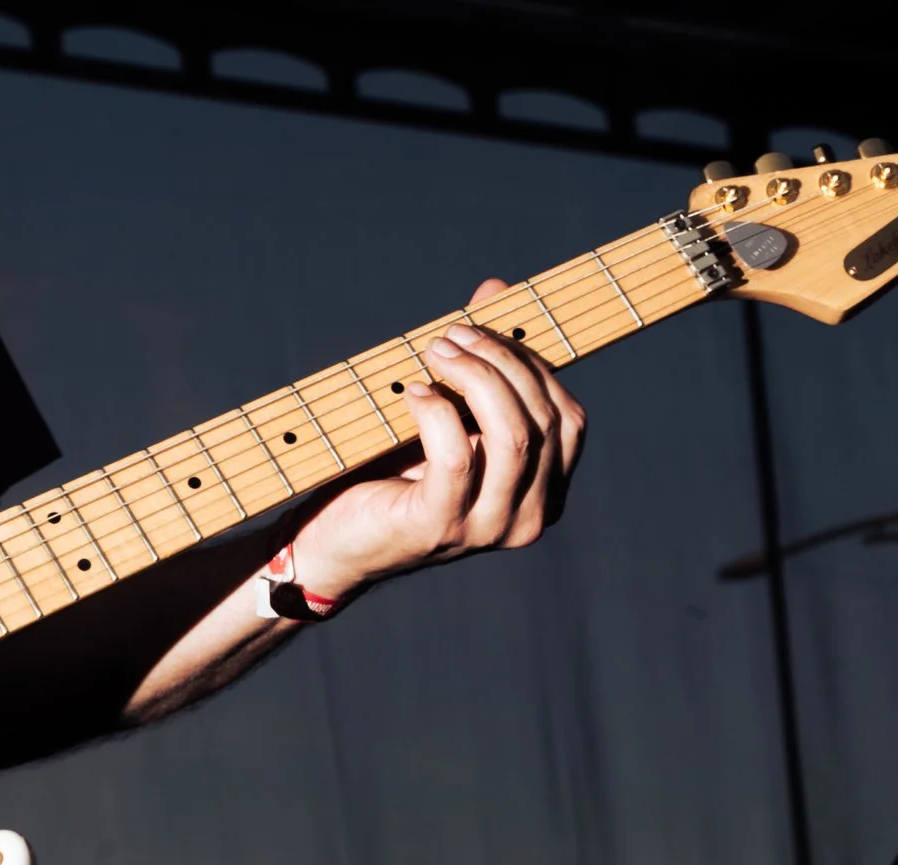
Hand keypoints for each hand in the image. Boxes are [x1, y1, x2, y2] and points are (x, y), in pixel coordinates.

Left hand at [288, 279, 587, 600]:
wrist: (331, 541)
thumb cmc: (388, 476)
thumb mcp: (445, 414)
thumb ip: (478, 361)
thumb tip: (494, 289)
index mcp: (544, 494)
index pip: (566, 418)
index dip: (532, 365)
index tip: (483, 330)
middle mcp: (529, 519)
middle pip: (543, 419)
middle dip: (500, 362)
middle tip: (451, 335)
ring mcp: (488, 528)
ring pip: (513, 434)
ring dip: (475, 378)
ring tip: (435, 352)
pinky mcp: (441, 527)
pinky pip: (459, 455)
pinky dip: (437, 413)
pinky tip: (413, 395)